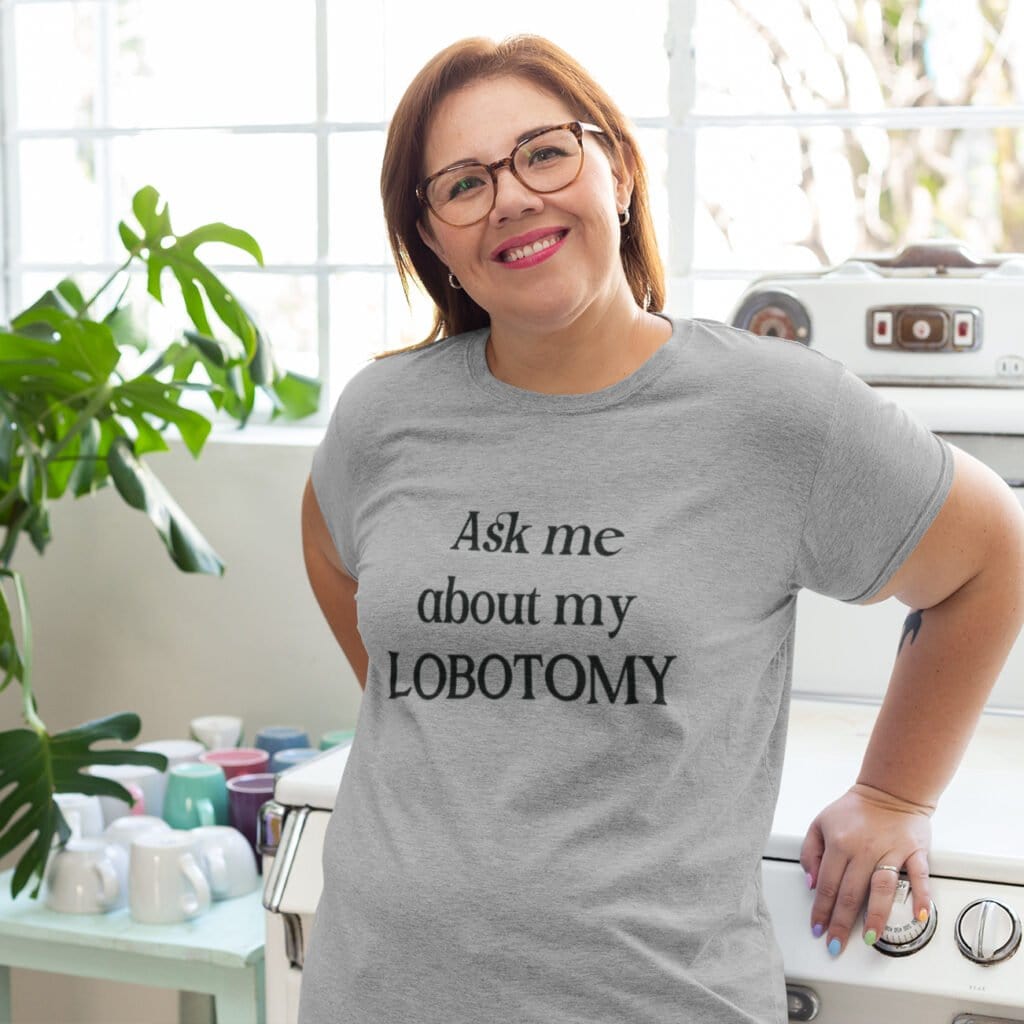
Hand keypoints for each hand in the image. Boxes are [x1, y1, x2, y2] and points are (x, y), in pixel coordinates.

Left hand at [800, 782, 933, 956]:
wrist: (890, 790)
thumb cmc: (855, 810)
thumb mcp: (820, 823)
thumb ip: (810, 852)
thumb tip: (812, 883)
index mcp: (839, 843)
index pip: (827, 884)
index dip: (821, 910)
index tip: (817, 929)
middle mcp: (864, 849)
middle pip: (850, 893)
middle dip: (841, 923)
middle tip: (836, 945)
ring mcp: (891, 850)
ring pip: (881, 888)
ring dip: (875, 916)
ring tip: (870, 938)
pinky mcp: (914, 851)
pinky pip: (919, 875)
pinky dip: (921, 896)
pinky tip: (920, 915)